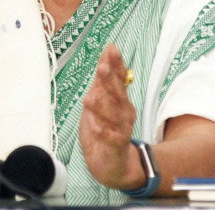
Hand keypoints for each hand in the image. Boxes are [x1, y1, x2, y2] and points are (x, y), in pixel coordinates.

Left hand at [79, 43, 142, 188]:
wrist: (113, 165)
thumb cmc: (105, 131)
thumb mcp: (100, 103)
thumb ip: (102, 83)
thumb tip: (105, 57)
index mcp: (120, 100)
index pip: (120, 79)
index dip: (116, 64)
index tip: (111, 49)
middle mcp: (124, 112)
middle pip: (118, 94)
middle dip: (110, 80)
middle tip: (101, 68)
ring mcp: (121, 129)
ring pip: (113, 116)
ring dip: (102, 106)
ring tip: (90, 97)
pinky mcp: (116, 146)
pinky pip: (110, 138)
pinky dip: (102, 132)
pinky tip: (94, 126)